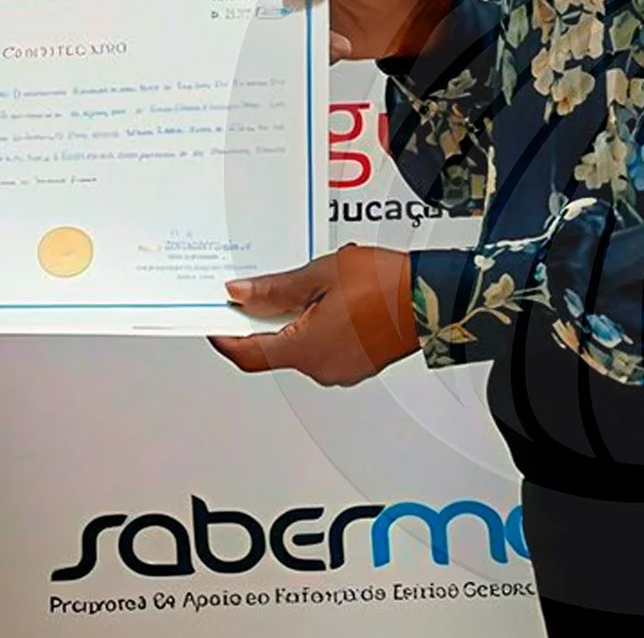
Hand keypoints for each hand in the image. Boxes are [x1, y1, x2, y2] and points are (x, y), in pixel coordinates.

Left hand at [210, 246, 418, 385]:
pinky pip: (322, 347)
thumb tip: (240, 295)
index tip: (211, 322)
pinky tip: (323, 298)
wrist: (433, 298)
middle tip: (254, 289)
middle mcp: (320, 368)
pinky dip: (313, 326)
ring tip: (301, 284)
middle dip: (261, 320)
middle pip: (273, 348)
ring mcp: (340, 369)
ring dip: (291, 320)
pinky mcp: (356, 364)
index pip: (248, 355)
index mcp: (305, 349)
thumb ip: (275, 289)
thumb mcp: (319, 275)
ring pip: (299, 347)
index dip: (224, 339)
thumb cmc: (383, 285)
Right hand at [283, 0, 451, 60]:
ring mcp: (311, 14)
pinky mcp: (319, 41)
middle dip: (269, 6)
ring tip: (315, 34)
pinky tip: (325, 49)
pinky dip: (305, 55)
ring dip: (289, 34)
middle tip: (278, 11)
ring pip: (284, 26)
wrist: (417, 17)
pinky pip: (302, 51)